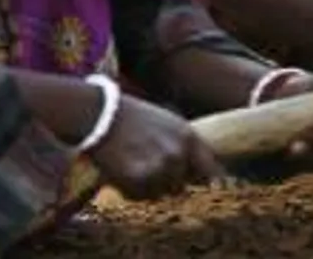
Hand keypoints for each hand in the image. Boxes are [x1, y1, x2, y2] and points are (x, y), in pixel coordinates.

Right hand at [89, 94, 226, 199]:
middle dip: (168, 182)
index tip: (198, 186)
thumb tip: (207, 175)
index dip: (203, 180)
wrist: (102, 115)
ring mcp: (159, 167)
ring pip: (160, 194)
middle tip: (148, 167)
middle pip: (181, 186)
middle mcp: (178, 154)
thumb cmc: (135, 118)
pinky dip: (131, 190)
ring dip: (149, 187)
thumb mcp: (170, 123)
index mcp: (189, 137)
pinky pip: (140, 196)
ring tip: (134, 166)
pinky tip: (122, 171)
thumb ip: (188, 146)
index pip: (209, 170)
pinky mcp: (138, 178)